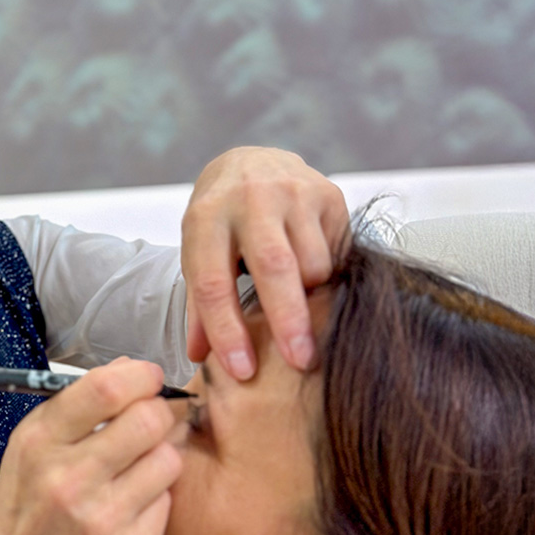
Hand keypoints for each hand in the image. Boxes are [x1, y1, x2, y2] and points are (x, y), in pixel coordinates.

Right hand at [0, 359, 181, 534]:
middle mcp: (70, 482)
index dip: (139, 375)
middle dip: (158, 410)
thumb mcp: (30, 442)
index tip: (148, 376)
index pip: (105, 390)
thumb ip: (77, 403)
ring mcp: (103, 523)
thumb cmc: (23, 503)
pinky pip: (167, 504)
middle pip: (148, 421)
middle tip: (153, 414)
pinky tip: (129, 502)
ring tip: (139, 462)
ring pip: (168, 461)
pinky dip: (154, 497)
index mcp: (41, 444)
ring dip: (160, 453)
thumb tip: (130, 370)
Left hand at [182, 146, 347, 378]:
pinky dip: (326, 274)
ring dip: (309, 296)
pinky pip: (335, 252)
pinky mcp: (328, 194)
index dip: (227, 331)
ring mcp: (292, 192)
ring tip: (296, 297)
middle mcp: (249, 199)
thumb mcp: (198, 254)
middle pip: (273, 267)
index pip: (214, 282)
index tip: (242, 371)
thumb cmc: (221, 221)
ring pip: (313, 264)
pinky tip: (311, 269)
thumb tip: (200, 358)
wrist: (251, 163)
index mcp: (205, 217)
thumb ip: (200, 307)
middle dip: (287, 319)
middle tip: (300, 364)